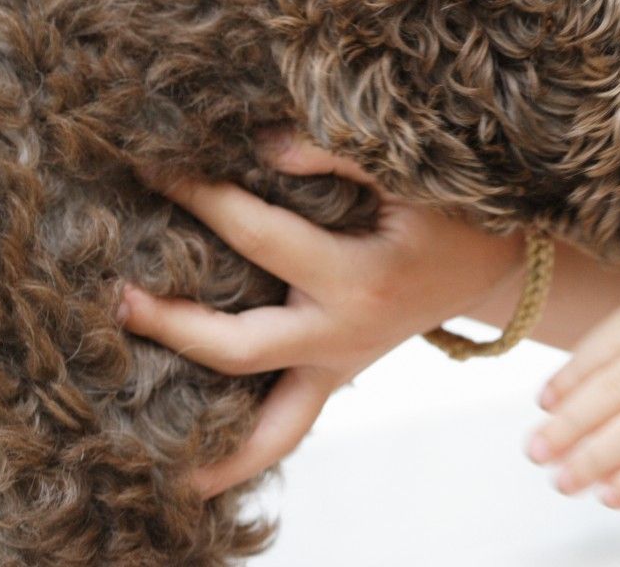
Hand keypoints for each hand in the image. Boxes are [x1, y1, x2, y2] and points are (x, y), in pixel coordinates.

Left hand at [120, 131, 524, 496]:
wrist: (502, 260)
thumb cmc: (455, 212)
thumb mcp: (409, 175)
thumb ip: (335, 156)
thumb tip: (261, 146)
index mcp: (358, 279)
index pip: (258, 237)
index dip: (202, 198)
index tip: (154, 170)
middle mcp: (343, 336)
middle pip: (238, 350)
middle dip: (171, 326)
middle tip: (117, 300)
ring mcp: (341, 367)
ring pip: (271, 432)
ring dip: (215, 452)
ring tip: (158, 473)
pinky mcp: (341, 376)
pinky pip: (291, 427)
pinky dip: (250, 450)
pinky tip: (201, 467)